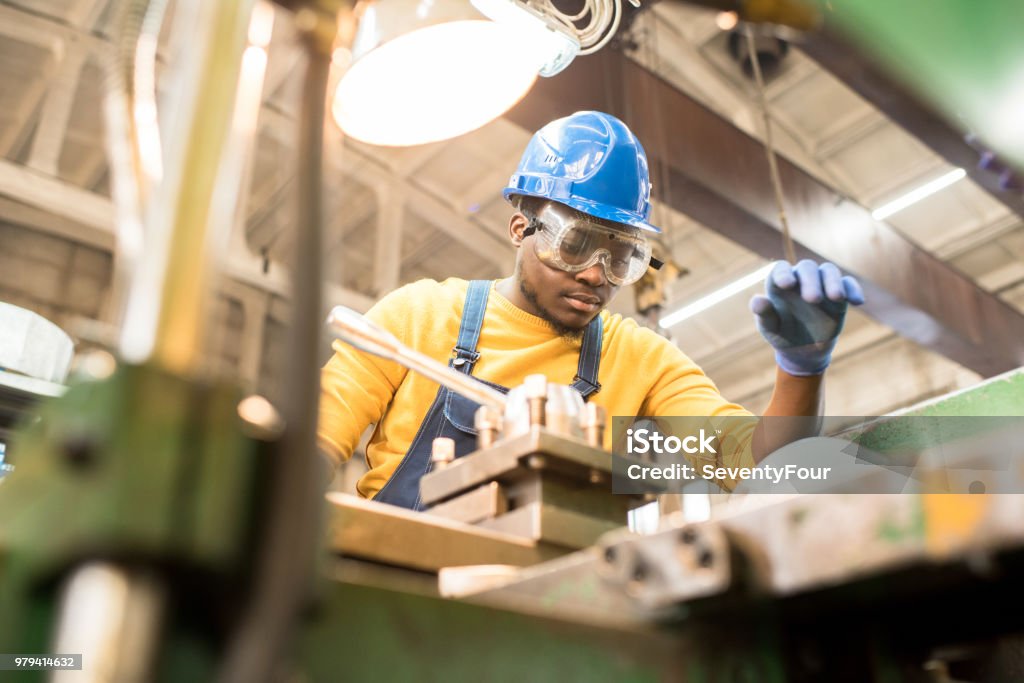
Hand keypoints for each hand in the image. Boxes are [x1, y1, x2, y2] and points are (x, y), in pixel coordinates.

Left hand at [750, 260, 864, 375]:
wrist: (802, 349)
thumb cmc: (782, 334)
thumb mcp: (771, 328)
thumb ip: (764, 314)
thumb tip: (758, 301)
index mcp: (780, 284)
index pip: (781, 269)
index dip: (783, 273)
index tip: (787, 285)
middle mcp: (801, 279)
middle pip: (807, 268)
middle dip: (810, 281)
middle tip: (813, 300)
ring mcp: (821, 284)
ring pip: (829, 271)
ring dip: (833, 282)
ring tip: (836, 298)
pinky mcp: (839, 295)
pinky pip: (848, 284)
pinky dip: (853, 290)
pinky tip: (857, 302)